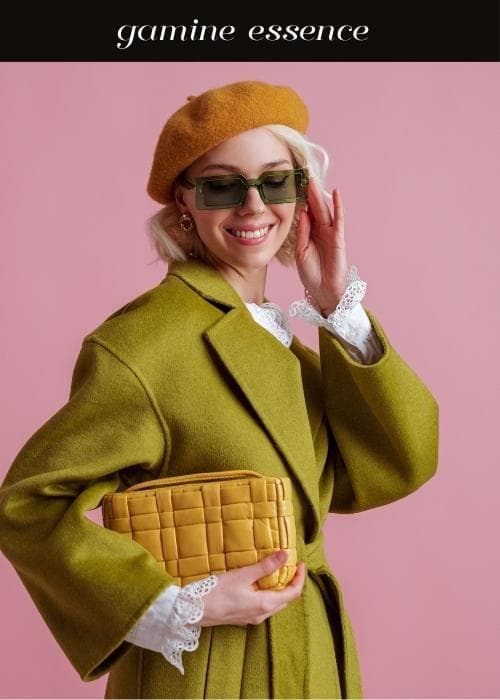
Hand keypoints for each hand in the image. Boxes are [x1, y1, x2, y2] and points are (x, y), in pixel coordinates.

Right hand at [199, 551, 305, 626]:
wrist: (195, 611)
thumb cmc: (218, 592)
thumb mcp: (243, 575)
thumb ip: (265, 566)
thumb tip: (285, 555)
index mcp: (265, 605)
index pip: (292, 593)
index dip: (299, 578)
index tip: (299, 564)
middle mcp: (262, 614)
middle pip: (285, 600)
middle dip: (291, 583)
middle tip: (290, 566)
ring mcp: (252, 618)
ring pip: (274, 604)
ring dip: (279, 589)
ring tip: (276, 572)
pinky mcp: (243, 617)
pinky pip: (263, 606)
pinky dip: (268, 594)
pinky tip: (259, 583)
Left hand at [294, 179, 348, 316]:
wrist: (322, 291)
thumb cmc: (311, 274)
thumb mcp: (300, 251)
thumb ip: (302, 232)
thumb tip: (302, 212)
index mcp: (310, 232)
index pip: (305, 210)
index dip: (300, 197)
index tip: (293, 182)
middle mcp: (321, 230)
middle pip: (314, 206)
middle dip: (309, 191)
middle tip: (303, 173)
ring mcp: (331, 233)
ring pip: (325, 210)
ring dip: (319, 195)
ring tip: (314, 179)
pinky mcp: (338, 239)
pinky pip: (338, 220)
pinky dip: (338, 206)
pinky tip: (336, 194)